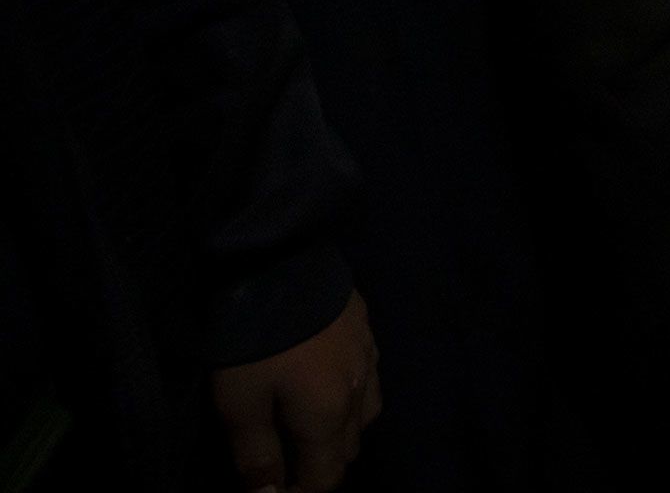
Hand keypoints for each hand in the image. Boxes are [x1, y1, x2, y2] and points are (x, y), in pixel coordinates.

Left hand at [210, 289, 379, 492]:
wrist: (282, 260)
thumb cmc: (255, 339)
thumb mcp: (239, 403)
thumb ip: (256, 455)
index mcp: (328, 418)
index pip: (325, 479)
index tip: (272, 489)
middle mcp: (360, 393)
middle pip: (348, 451)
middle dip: (319, 465)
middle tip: (284, 458)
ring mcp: (369, 357)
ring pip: (366, 415)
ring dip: (340, 431)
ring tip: (309, 424)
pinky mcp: (367, 329)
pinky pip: (370, 377)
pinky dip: (352, 394)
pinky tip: (331, 380)